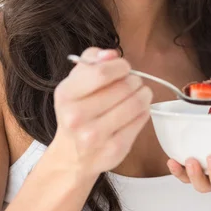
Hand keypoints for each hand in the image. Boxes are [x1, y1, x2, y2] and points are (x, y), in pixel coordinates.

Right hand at [51, 47, 152, 180]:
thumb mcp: (76, 81)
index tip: (124, 68)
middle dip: (135, 80)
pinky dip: (144, 112)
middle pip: (124, 87)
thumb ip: (92, 60)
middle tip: (134, 83)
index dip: (120, 66)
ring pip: (136, 104)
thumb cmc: (77, 110)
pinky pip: (141, 120)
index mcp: (66, 94)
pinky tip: (137, 112)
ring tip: (140, 94)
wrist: (71, 156)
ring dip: (144, 94)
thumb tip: (111, 54)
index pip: (102, 72)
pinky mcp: (114, 150)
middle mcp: (76, 117)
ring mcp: (95, 136)